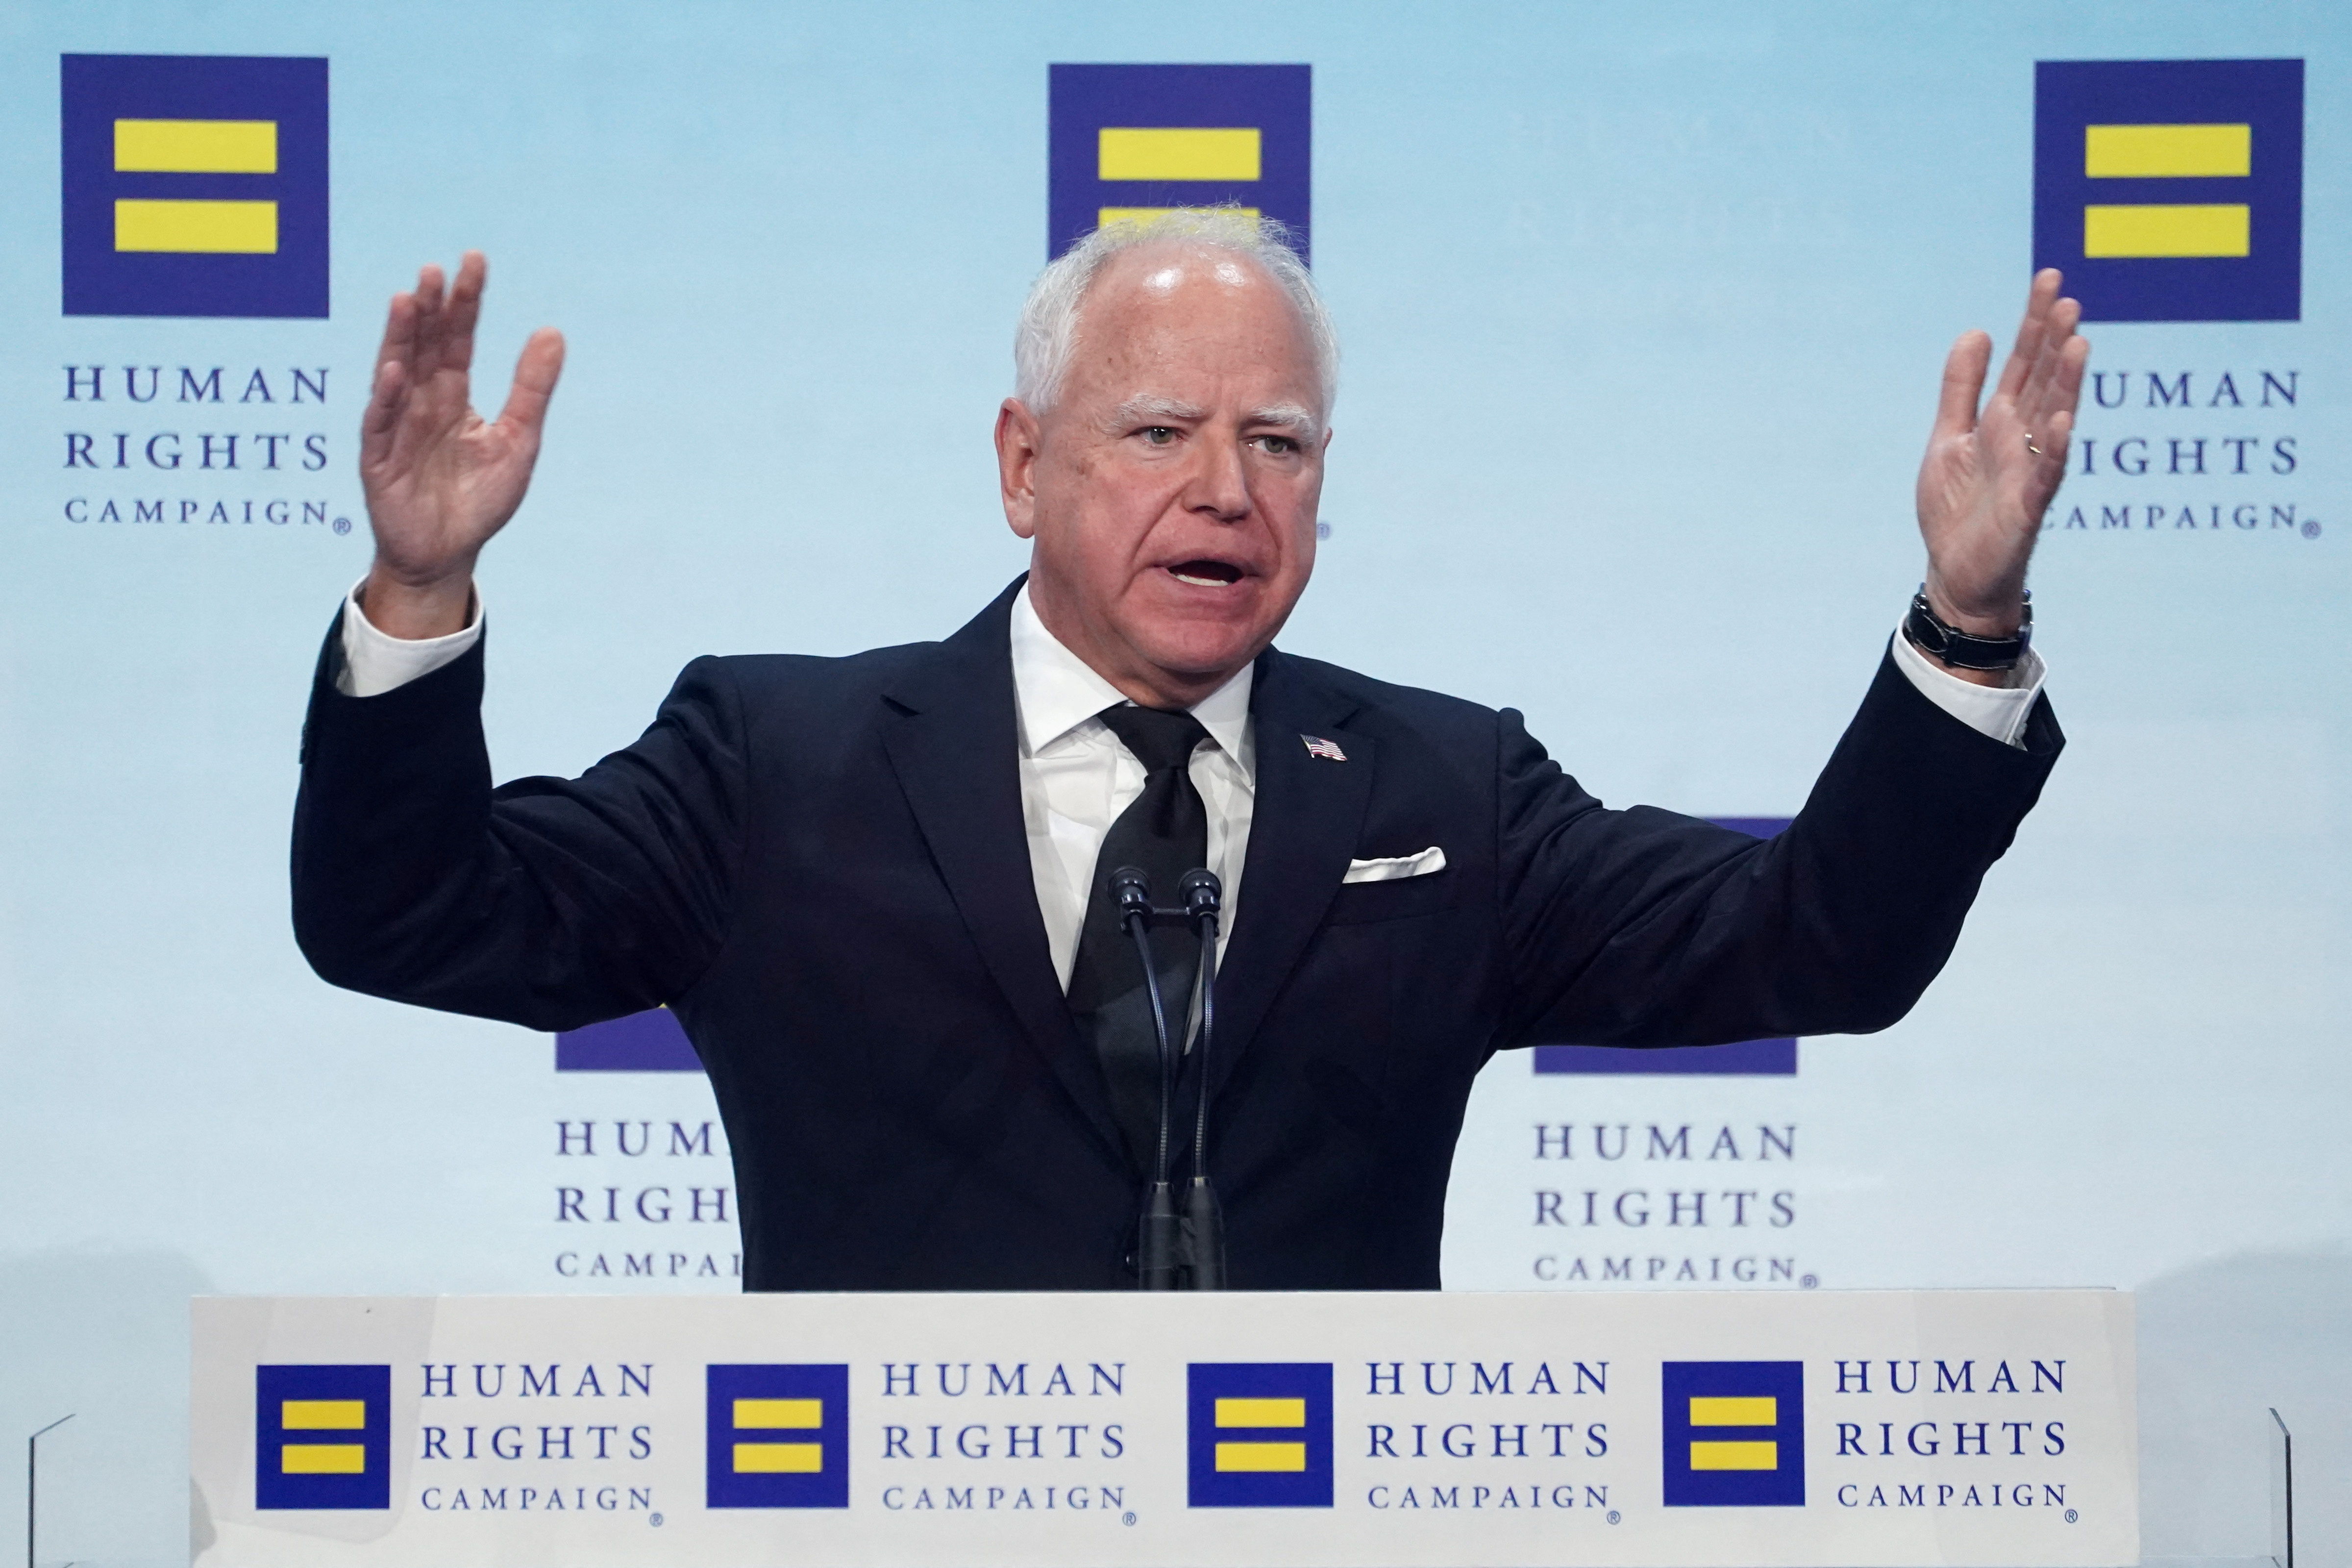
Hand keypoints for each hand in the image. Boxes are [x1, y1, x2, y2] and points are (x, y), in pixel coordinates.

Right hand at [356, 252, 564, 637]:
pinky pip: (381, 424)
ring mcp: (397, 427)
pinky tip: (393, 371)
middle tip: (435, 270)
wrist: (449, 554)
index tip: (474, 261)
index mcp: (454, 395)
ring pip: (396, 372)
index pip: (458, 338)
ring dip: (399, 338)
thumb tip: (552, 331)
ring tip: (406, 300)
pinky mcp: (379, 459)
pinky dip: (387, 398)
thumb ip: (531, 388)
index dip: (465, 302)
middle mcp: (422, 402)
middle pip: (424, 346)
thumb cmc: (480, 498)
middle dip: (428, 309)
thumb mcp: (518, 439)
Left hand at [1913, 268, 2087, 669]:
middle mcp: (2021, 440)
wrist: (1956, 575)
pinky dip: (2054, 447)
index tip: (2049, 279)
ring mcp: (2028, 472)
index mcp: (2001, 422)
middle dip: (2054, 341)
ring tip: (2078, 342)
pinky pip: (2045, 474)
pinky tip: (2063, 418)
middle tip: (2069, 297)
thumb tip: (1976, 331)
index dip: (2035, 323)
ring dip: (2065, 383)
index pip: (2024, 363)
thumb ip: (1961, 389)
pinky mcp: (2026, 508)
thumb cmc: (1957, 510)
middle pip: (2042, 382)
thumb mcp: (1948, 439)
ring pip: (2051, 419)